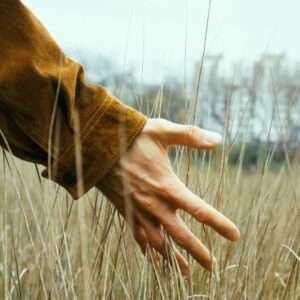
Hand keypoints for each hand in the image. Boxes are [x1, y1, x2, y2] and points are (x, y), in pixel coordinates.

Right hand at [97, 118, 239, 274]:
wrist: (99, 146)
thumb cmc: (133, 138)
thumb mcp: (163, 131)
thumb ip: (191, 136)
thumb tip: (217, 139)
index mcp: (167, 186)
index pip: (199, 210)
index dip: (218, 223)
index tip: (235, 236)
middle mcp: (154, 204)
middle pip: (180, 236)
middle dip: (197, 252)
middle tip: (211, 267)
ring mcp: (139, 210)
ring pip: (158, 243)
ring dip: (172, 259)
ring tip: (184, 273)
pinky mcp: (126, 211)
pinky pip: (138, 236)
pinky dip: (147, 250)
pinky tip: (153, 259)